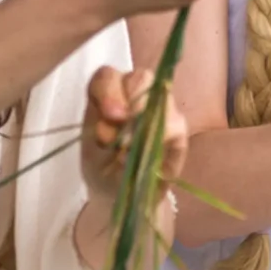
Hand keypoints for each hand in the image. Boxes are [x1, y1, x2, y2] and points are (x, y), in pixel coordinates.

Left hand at [81, 66, 187, 202]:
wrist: (121, 192)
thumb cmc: (102, 167)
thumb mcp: (92, 154)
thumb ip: (101, 138)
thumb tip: (114, 132)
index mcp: (108, 94)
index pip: (107, 77)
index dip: (108, 90)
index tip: (109, 115)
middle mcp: (135, 93)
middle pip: (141, 77)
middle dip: (133, 99)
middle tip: (124, 127)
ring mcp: (159, 105)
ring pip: (161, 94)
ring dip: (147, 119)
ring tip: (133, 148)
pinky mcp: (177, 125)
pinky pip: (175, 122)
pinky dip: (162, 136)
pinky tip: (149, 155)